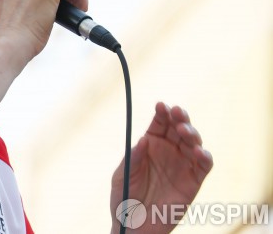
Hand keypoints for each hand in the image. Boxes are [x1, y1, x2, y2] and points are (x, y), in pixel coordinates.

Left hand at [110, 102, 212, 233]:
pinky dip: (204, 156)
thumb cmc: (124, 197)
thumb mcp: (122, 175)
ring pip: (193, 142)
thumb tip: (144, 140)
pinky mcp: (194, 181)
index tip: (161, 105)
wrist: (134, 226)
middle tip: (177, 112)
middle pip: (178, 128)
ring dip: (192, 133)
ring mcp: (182, 165)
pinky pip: (204, 166)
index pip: (159, 123)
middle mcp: (168, 151)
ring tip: (184, 131)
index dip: (162, 113)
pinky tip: (198, 151)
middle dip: (180, 118)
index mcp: (150, 144)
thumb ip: (134, 157)